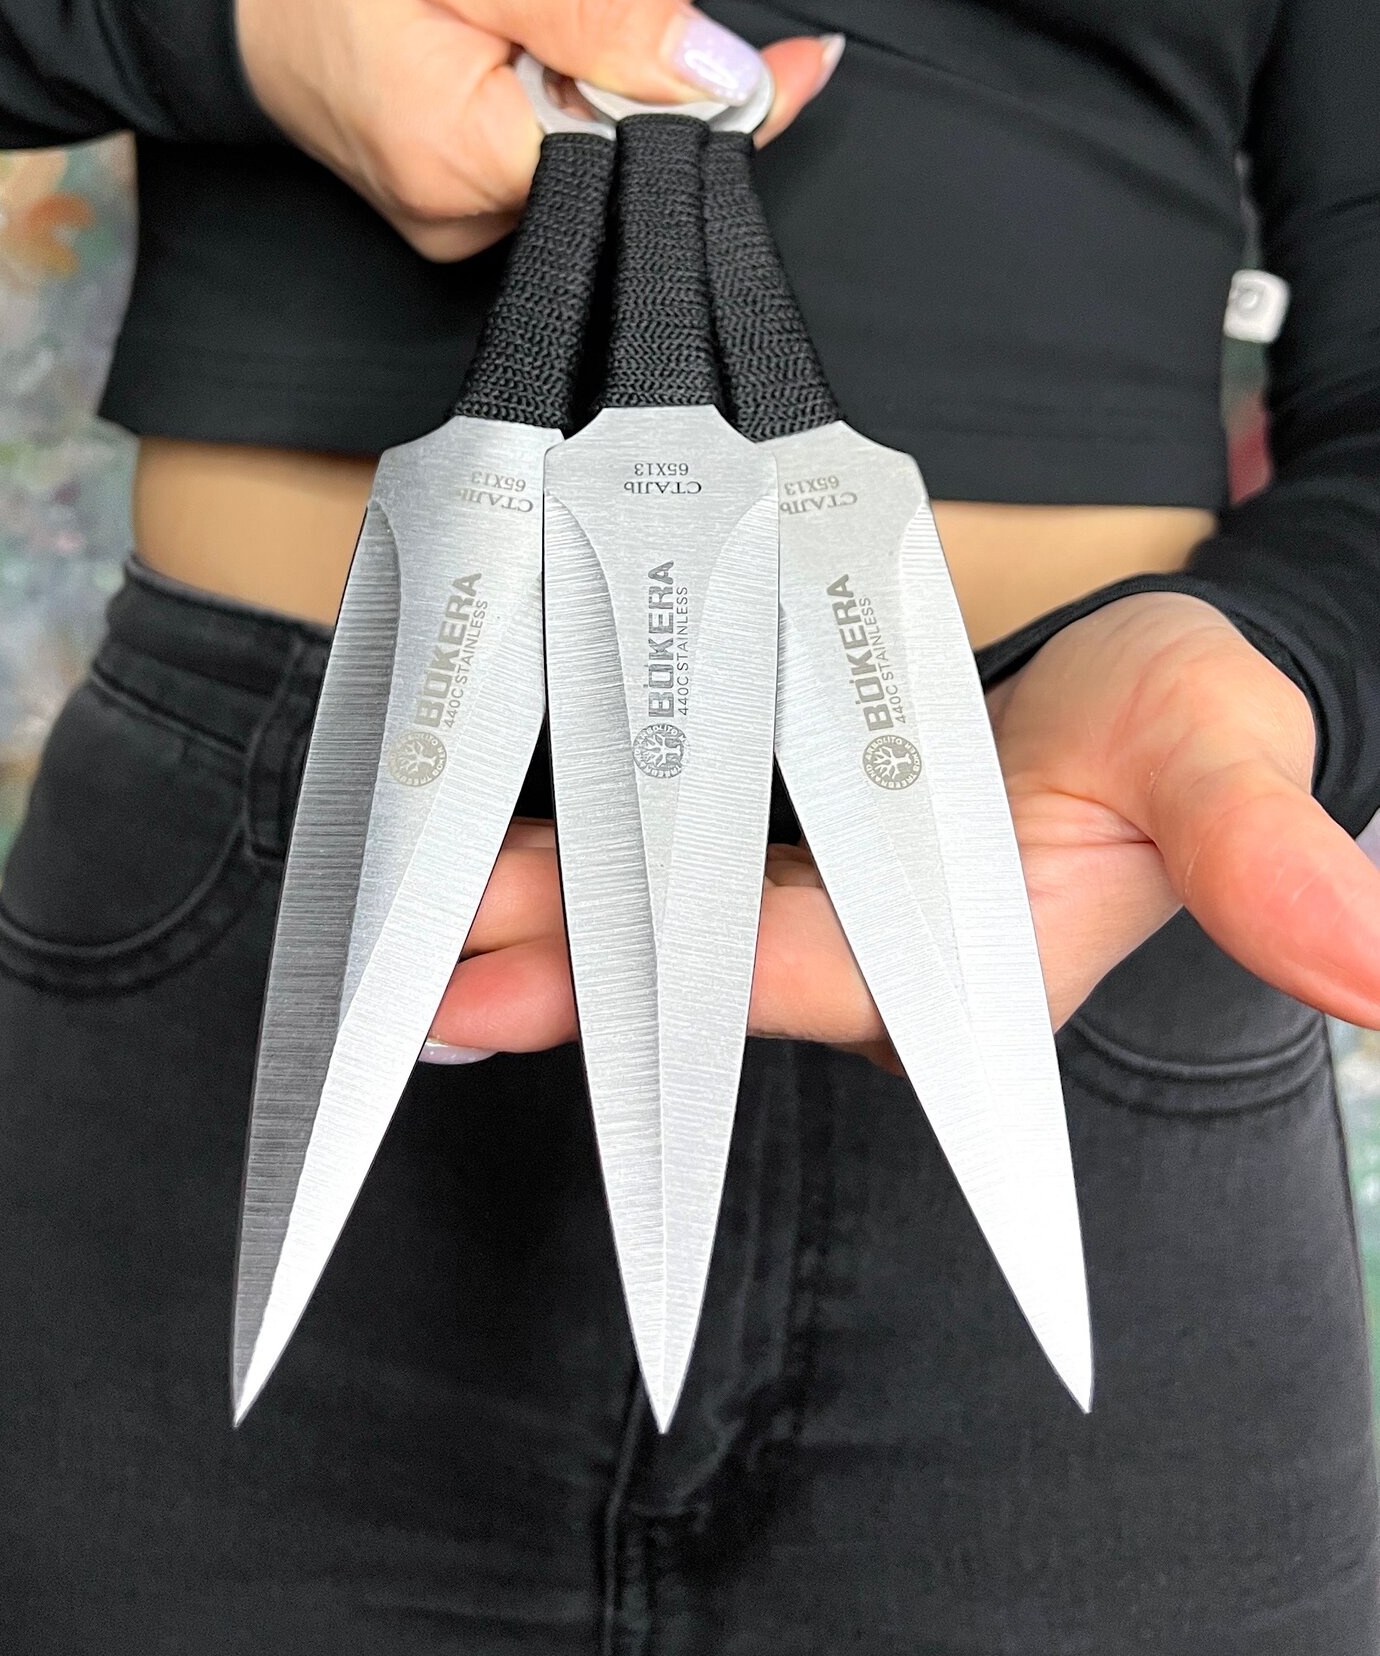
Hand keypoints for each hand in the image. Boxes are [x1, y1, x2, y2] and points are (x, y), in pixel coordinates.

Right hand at [234, 0, 835, 261]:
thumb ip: (600, 9)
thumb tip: (720, 69)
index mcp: (470, 163)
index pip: (644, 150)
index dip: (726, 96)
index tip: (808, 59)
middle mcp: (470, 212)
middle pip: (618, 119)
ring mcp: (464, 205)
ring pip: (586, 100)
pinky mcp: (460, 181)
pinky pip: (547, 102)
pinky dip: (557, 23)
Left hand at [430, 594, 1379, 1062]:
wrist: (1156, 694)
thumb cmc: (1188, 720)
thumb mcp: (1224, 758)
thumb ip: (1267, 855)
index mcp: (959, 968)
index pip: (800, 975)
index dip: (674, 975)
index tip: (542, 966)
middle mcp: (869, 967)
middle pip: (691, 970)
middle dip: (554, 961)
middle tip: (414, 957)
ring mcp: (818, 922)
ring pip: (659, 928)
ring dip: (537, 923)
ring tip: (402, 917)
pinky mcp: (788, 869)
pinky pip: (663, 876)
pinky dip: (578, 873)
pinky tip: (482, 871)